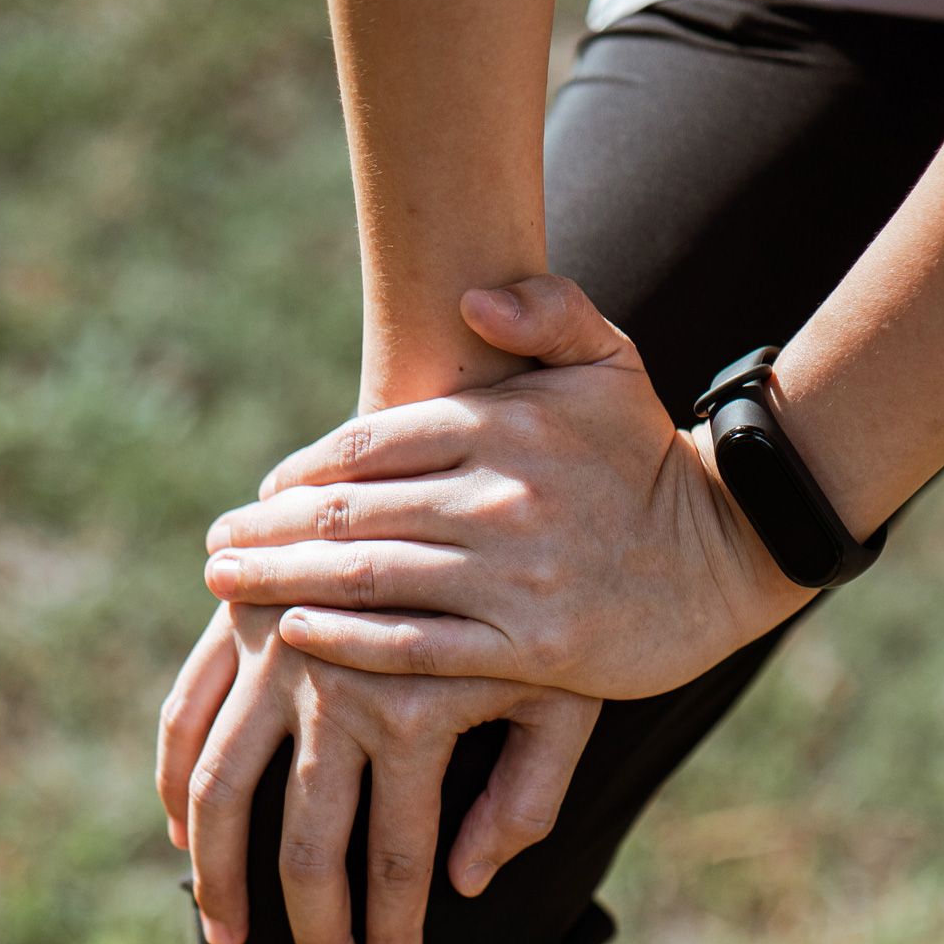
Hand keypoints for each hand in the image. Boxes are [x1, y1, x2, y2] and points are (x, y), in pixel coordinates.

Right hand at [155, 603, 599, 943]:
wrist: (476, 451)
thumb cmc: (541, 585)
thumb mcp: (565, 690)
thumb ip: (526, 793)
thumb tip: (465, 882)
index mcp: (415, 712)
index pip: (394, 859)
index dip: (390, 934)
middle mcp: (334, 689)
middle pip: (306, 845)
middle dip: (316, 930)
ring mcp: (276, 653)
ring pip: (225, 790)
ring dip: (222, 874)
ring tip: (228, 937)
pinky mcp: (239, 620)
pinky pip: (186, 713)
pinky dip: (176, 779)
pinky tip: (183, 836)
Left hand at [199, 276, 813, 699]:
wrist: (731, 552)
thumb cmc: (652, 456)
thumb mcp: (612, 359)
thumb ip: (546, 308)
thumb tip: (470, 294)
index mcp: (506, 425)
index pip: (373, 444)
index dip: (304, 472)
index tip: (262, 496)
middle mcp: (499, 497)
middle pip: (353, 512)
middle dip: (268, 533)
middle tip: (211, 551)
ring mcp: (512, 577)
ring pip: (370, 577)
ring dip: (283, 582)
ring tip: (224, 591)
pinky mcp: (530, 649)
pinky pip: (418, 646)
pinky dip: (347, 641)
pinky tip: (293, 636)